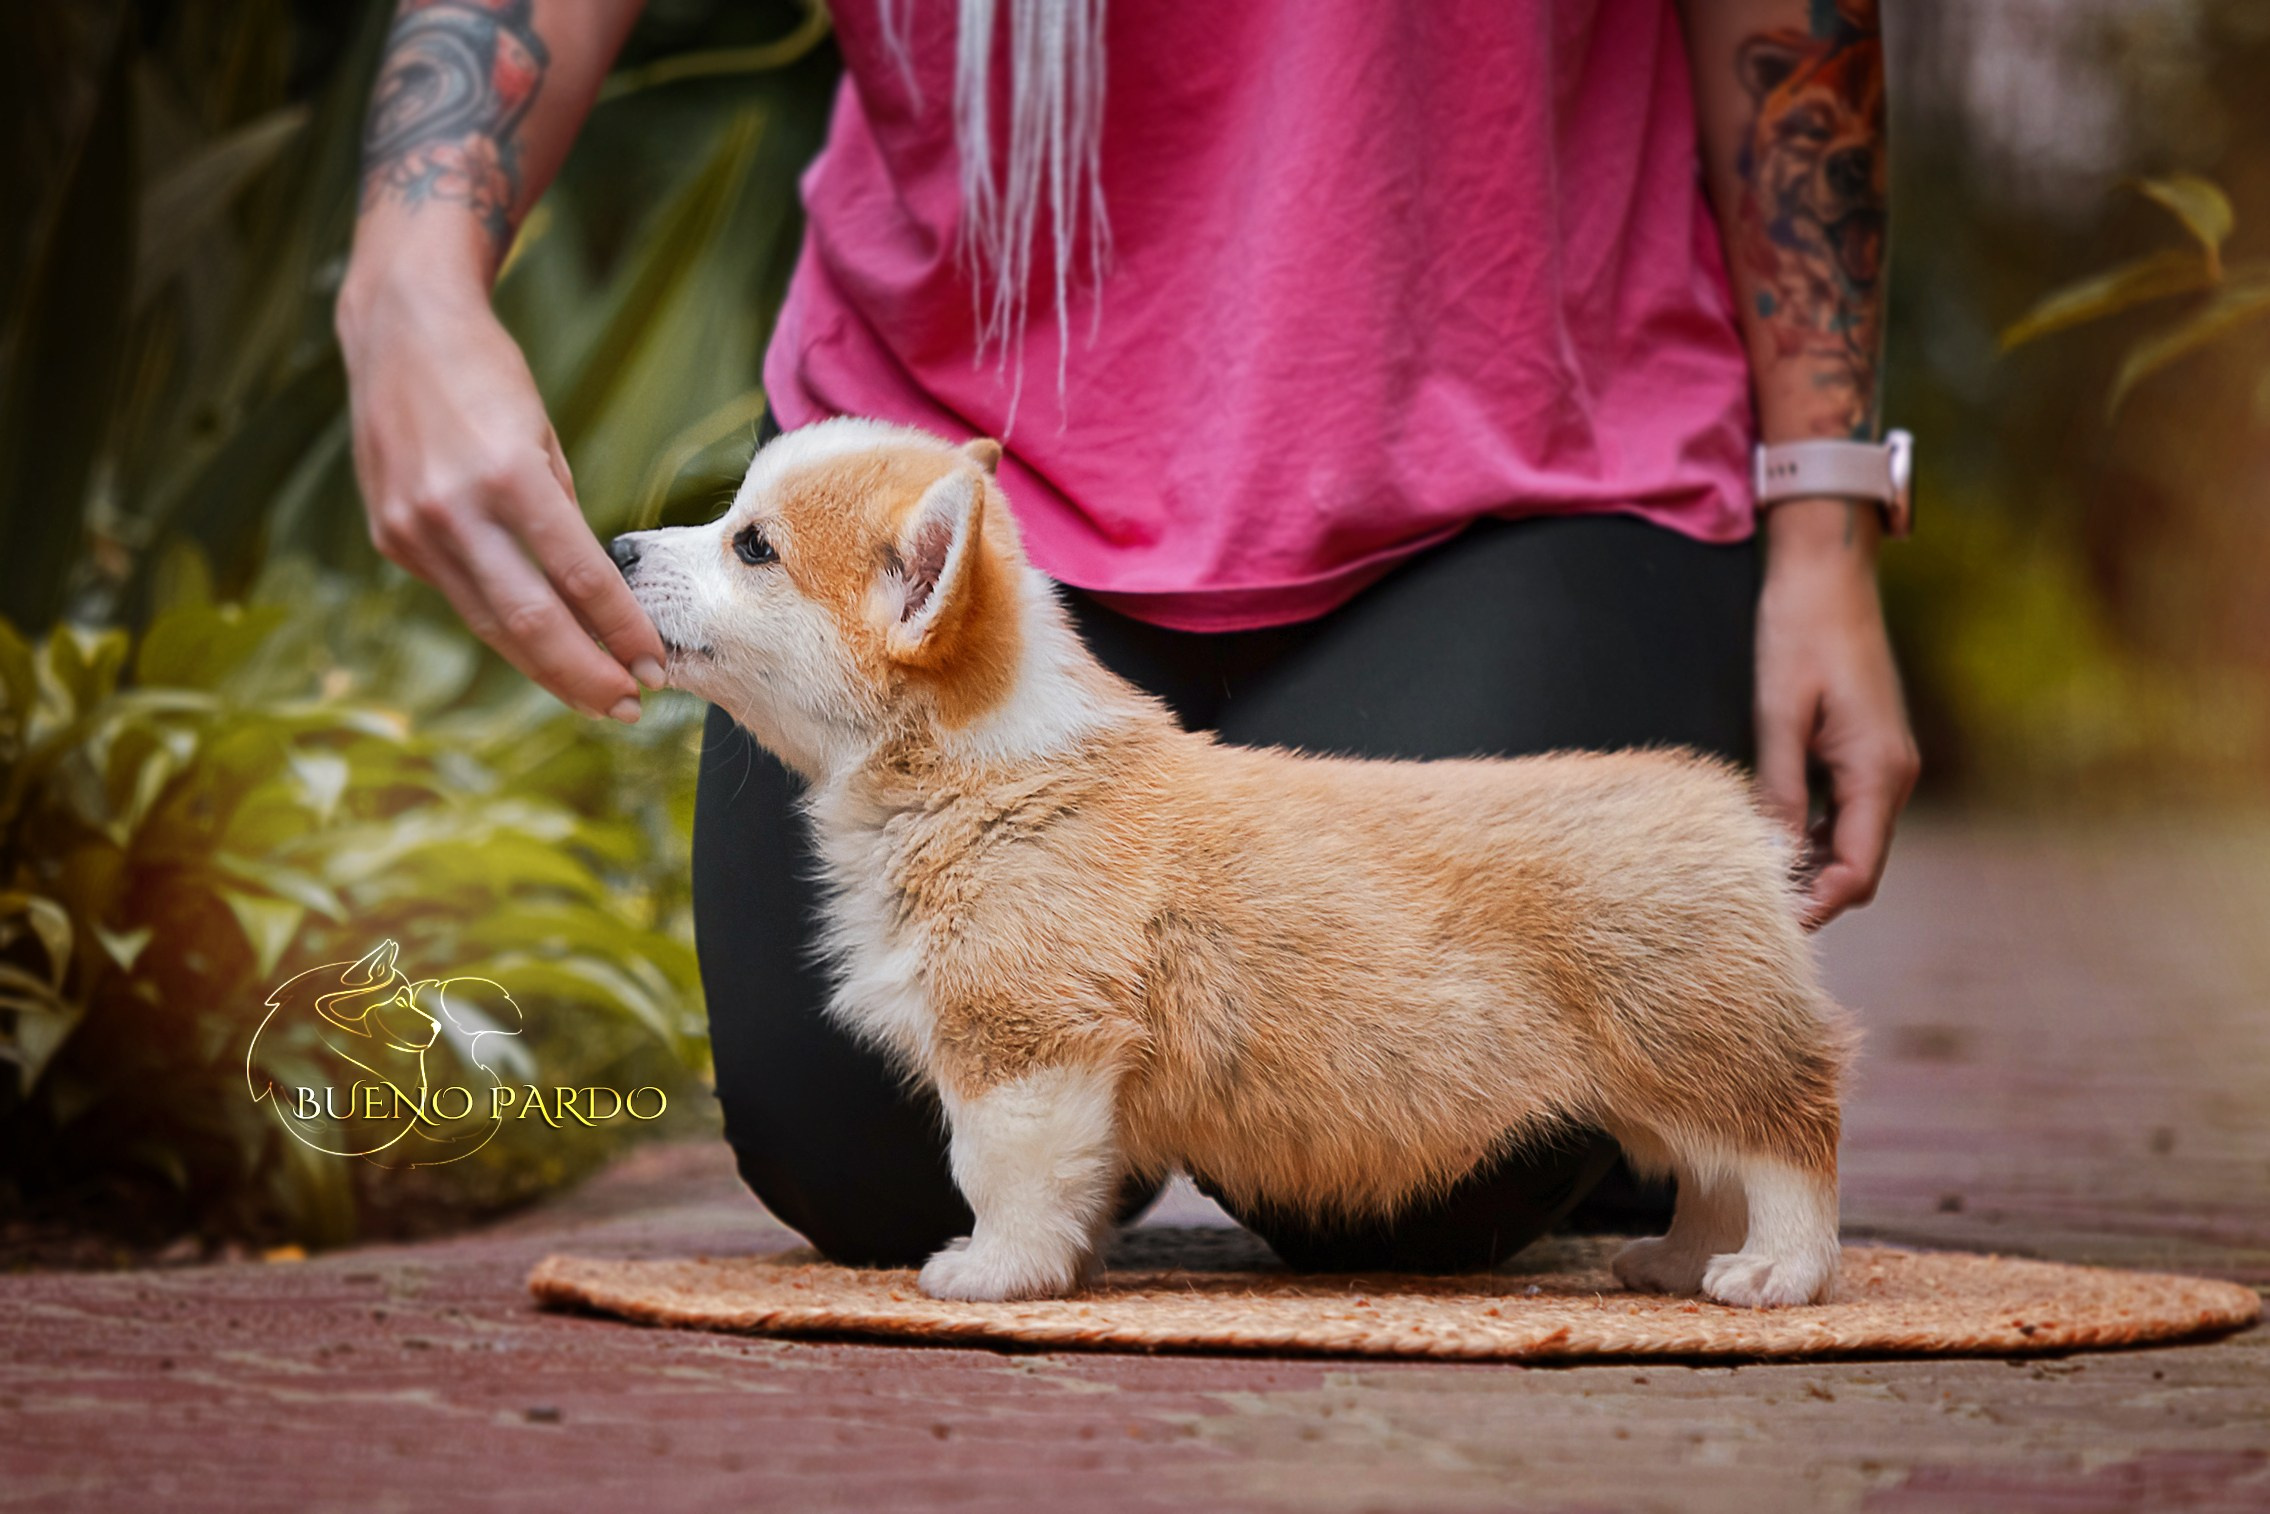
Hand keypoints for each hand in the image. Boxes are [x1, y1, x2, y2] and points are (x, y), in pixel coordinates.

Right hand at [335, 270, 665, 721]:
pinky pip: (461, 598)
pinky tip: (541, 650)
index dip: (621, 631)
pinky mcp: (389, 539)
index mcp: (507, 475)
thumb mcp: (542, 436)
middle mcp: (453, 509)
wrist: (398, 328)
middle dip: (585, 674)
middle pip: (528, 621)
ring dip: (546, 669)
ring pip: (489, 624)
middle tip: (630, 705)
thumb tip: (592, 594)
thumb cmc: (489, 376)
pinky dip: (504, 629)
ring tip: (596, 696)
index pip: (579, 577)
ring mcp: (412, 529)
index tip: (655, 666)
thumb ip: (561, 516)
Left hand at [1752, 498, 1921, 926]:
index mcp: (1878, 772)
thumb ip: (1778, 788)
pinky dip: (1811, 834)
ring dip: (1809, 866)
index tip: (1768, 928)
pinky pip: (1843, 812)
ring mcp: (1884, 764)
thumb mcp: (1779, 714)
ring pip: (1850, 841)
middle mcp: (1892, 775)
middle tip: (1750, 915)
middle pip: (1857, 865)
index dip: (1817, 906)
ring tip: (1751, 883)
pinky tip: (1767, 837)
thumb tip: (1768, 858)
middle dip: (1813, 895)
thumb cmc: (1800, 632)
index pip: (1856, 871)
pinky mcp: (1866, 751)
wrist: (1827, 574)